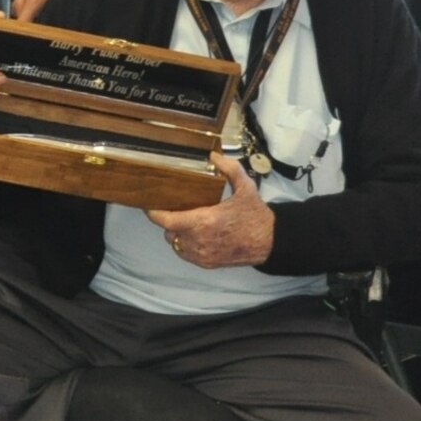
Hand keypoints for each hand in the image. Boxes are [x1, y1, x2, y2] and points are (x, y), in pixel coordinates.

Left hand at [148, 153, 274, 266]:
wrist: (270, 242)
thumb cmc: (255, 216)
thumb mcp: (246, 187)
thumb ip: (229, 169)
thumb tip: (213, 156)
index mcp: (205, 221)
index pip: (167, 221)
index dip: (154, 214)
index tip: (150, 205)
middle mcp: (199, 240)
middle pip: (168, 232)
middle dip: (168, 221)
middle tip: (173, 209)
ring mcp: (202, 254)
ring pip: (176, 243)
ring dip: (176, 233)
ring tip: (184, 221)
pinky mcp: (207, 263)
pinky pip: (185, 254)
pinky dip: (185, 245)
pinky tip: (193, 234)